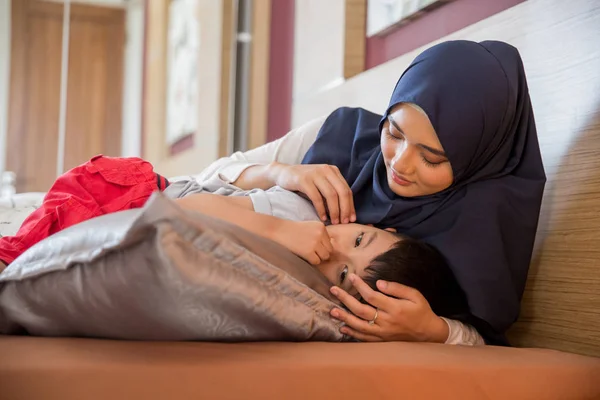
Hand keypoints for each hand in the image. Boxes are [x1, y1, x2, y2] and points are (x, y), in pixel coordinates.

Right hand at [269, 163, 354, 224]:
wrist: (283, 174)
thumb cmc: (304, 182)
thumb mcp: (320, 182)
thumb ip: (332, 190)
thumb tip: (345, 210)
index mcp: (333, 171)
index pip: (346, 189)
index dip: (351, 205)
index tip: (351, 219)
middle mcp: (326, 170)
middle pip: (342, 192)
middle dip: (345, 209)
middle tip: (344, 222)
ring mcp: (315, 174)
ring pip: (331, 195)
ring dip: (334, 211)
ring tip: (334, 222)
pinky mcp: (304, 180)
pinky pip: (317, 197)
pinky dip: (321, 209)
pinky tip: (322, 218)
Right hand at [271, 220, 332, 264]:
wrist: (278, 230)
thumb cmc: (292, 230)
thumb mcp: (310, 227)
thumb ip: (320, 235)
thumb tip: (329, 249)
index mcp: (321, 226)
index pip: (329, 242)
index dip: (322, 246)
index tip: (312, 245)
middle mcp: (320, 234)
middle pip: (329, 250)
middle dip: (321, 253)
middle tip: (311, 252)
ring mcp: (315, 243)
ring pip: (324, 257)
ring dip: (317, 257)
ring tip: (307, 253)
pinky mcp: (309, 251)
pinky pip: (316, 261)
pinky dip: (311, 261)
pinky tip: (303, 255)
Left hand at [329, 274, 448, 342]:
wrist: (429, 333)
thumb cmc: (421, 311)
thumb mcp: (415, 295)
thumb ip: (397, 288)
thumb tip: (379, 283)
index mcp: (394, 308)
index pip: (372, 296)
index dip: (360, 286)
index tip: (351, 277)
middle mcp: (386, 321)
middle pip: (361, 311)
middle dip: (345, 300)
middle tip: (333, 290)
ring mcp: (383, 333)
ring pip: (359, 326)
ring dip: (344, 318)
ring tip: (332, 311)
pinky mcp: (382, 340)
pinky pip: (364, 338)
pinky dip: (352, 333)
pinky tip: (342, 327)